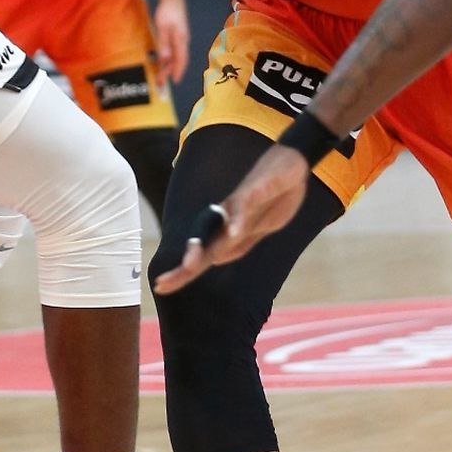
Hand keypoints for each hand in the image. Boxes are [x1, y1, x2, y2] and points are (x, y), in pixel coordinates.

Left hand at [152, 143, 310, 292]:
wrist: (291, 164)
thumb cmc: (272, 196)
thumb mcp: (258, 229)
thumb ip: (239, 244)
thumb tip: (214, 261)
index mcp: (228, 229)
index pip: (203, 254)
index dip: (183, 271)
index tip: (160, 287)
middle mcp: (227, 217)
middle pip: (202, 244)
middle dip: (184, 266)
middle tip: (161, 284)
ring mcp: (239, 204)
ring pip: (217, 228)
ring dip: (202, 247)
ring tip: (189, 266)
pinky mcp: (255, 189)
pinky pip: (244, 206)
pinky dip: (238, 220)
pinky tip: (234, 233)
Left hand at [154, 0, 189, 82]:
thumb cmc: (168, 11)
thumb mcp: (163, 27)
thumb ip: (164, 43)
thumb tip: (165, 59)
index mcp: (181, 40)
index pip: (181, 59)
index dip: (178, 71)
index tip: (175, 81)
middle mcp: (182, 41)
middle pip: (177, 60)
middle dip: (170, 72)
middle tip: (161, 84)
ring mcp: (179, 39)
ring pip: (174, 57)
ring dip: (168, 67)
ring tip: (160, 77)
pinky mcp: (175, 37)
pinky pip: (172, 51)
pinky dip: (167, 59)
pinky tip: (161, 63)